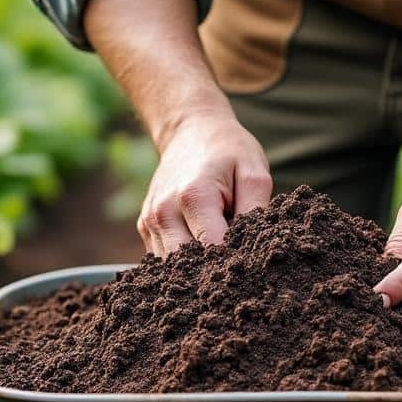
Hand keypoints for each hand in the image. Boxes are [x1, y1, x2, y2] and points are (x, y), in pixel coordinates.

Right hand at [137, 110, 272, 254]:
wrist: (190, 131)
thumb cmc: (228, 151)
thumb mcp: (254, 173)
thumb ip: (256, 212)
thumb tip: (255, 250)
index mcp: (193, 196)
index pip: (214, 250)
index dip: (234, 261)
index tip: (249, 257)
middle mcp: (164, 212)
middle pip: (189, 267)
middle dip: (213, 269)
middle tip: (234, 258)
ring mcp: (150, 221)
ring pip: (173, 268)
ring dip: (196, 266)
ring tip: (217, 244)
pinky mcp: (145, 227)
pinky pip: (164, 259)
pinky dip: (183, 260)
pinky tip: (200, 242)